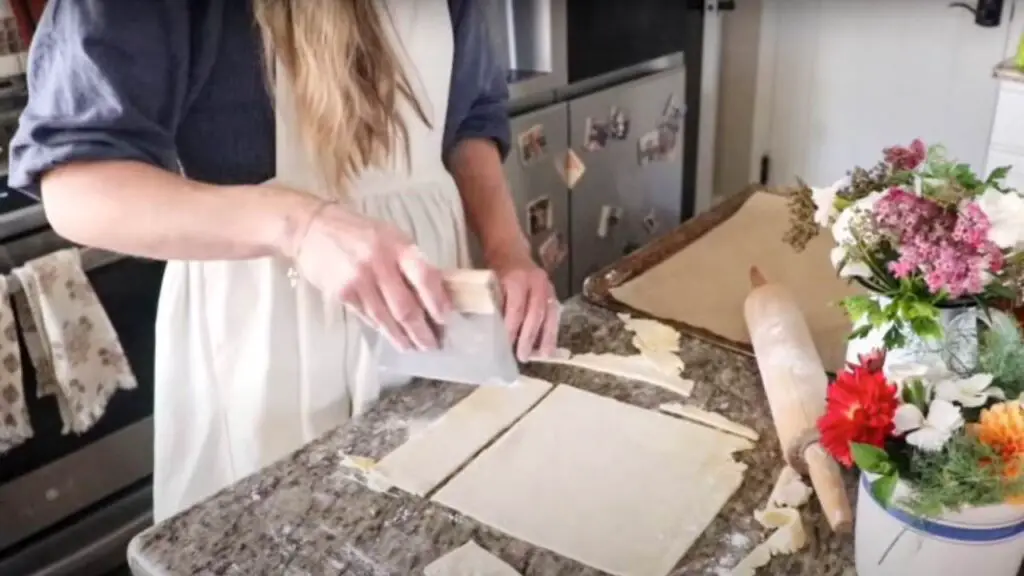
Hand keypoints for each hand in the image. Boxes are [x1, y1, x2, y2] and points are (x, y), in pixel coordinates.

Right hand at [285, 199, 451, 350]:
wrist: (311, 229)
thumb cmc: (358, 232)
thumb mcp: (390, 237)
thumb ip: (410, 262)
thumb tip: (433, 293)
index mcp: (398, 246)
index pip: (426, 277)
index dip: (438, 302)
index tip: (446, 319)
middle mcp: (379, 264)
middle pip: (406, 308)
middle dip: (422, 332)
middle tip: (432, 345)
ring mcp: (359, 281)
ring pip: (386, 319)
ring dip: (402, 338)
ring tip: (414, 347)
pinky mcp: (342, 294)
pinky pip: (368, 317)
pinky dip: (381, 328)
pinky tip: (391, 335)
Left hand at [488, 246, 559, 361]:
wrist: (510, 249)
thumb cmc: (495, 269)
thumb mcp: (489, 282)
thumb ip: (493, 303)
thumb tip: (490, 333)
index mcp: (517, 279)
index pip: (516, 309)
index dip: (511, 329)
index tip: (505, 346)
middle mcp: (535, 282)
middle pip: (535, 314)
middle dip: (529, 338)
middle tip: (522, 357)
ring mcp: (547, 286)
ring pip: (549, 314)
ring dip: (546, 337)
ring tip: (542, 356)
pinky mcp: (552, 291)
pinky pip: (554, 313)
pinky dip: (552, 330)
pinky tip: (549, 345)